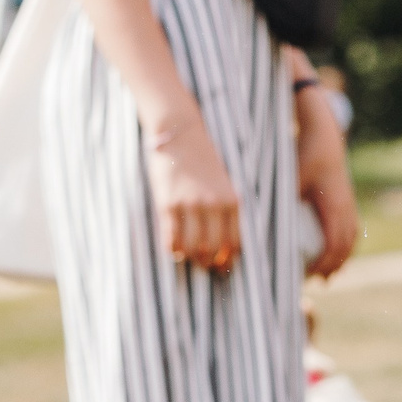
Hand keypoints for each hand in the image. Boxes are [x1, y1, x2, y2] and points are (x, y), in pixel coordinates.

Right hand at [145, 113, 241, 271]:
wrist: (180, 135)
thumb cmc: (202, 161)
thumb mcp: (223, 184)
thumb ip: (225, 209)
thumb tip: (222, 242)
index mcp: (231, 201)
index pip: (233, 242)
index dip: (227, 260)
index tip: (222, 266)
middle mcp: (213, 205)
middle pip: (212, 249)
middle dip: (208, 263)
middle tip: (203, 265)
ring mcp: (190, 205)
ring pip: (192, 247)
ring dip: (190, 258)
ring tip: (187, 258)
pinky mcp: (168, 204)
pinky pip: (171, 238)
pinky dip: (173, 249)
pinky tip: (173, 249)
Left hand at [295, 89, 359, 279]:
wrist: (323, 132)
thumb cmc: (304, 153)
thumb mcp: (288, 178)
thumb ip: (277, 201)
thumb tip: (257, 225)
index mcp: (334, 205)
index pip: (334, 244)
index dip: (324, 263)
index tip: (310, 276)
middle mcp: (346, 206)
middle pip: (346, 246)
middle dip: (334, 266)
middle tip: (318, 282)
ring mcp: (349, 202)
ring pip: (352, 238)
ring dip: (342, 257)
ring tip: (328, 273)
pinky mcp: (347, 198)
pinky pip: (352, 228)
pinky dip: (345, 244)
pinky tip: (335, 252)